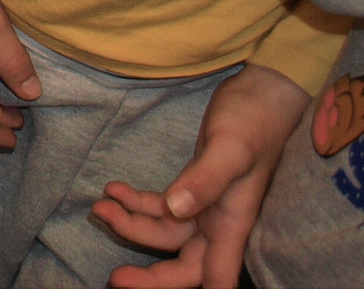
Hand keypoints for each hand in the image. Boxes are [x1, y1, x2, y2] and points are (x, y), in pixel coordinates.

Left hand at [91, 62, 309, 288]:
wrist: (262, 92)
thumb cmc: (253, 120)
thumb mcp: (230, 147)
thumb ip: (205, 180)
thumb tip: (176, 211)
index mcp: (234, 224)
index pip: (216, 278)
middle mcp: (220, 223)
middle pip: (184, 266)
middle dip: (150, 275)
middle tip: (113, 277)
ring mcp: (207, 206)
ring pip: (166, 233)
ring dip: (133, 226)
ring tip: (101, 207)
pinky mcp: (194, 187)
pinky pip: (161, 207)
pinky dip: (137, 202)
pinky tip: (114, 188)